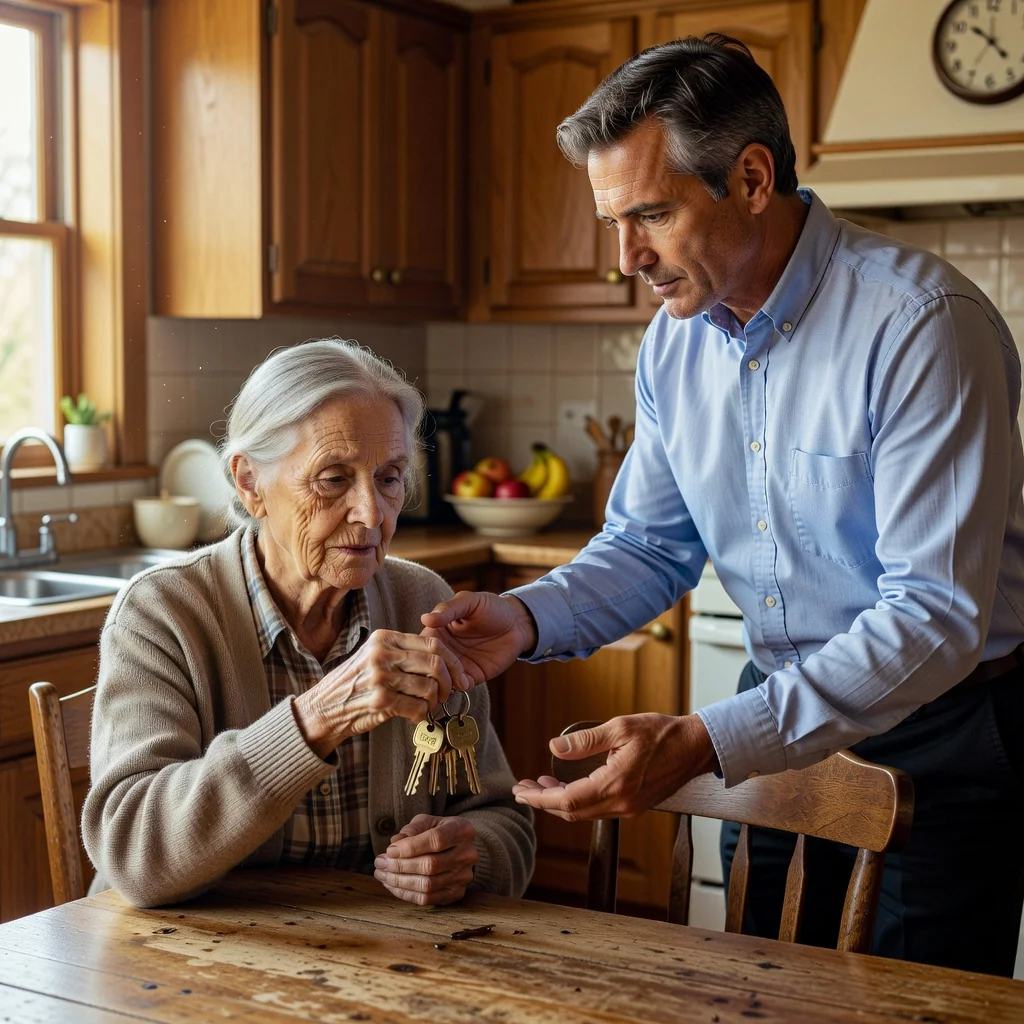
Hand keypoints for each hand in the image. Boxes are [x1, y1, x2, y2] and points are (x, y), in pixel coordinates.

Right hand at [293, 630, 470, 757]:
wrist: (323, 709)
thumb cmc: (354, 684)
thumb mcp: (373, 656)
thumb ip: (402, 652)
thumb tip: (442, 658)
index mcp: (384, 638)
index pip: (433, 642)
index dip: (452, 660)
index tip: (458, 675)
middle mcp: (382, 654)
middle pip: (436, 663)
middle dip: (449, 683)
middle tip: (447, 694)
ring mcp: (380, 677)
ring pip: (430, 688)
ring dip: (435, 702)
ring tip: (427, 707)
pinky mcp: (380, 701)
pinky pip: (418, 708)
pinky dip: (422, 715)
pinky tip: (414, 716)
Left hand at [373, 814, 478, 905]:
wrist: (458, 847)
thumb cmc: (439, 830)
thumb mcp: (428, 821)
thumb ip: (413, 829)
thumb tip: (395, 843)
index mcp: (462, 830)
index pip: (436, 840)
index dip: (410, 847)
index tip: (389, 850)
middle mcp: (467, 854)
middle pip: (431, 865)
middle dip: (400, 866)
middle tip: (380, 863)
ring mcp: (463, 876)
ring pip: (427, 885)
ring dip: (399, 882)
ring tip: (382, 874)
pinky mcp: (456, 893)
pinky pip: (427, 899)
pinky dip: (405, 894)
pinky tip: (392, 885)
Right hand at [420, 591, 537, 685]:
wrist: (517, 623)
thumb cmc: (491, 607)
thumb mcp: (469, 602)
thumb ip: (448, 609)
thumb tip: (425, 618)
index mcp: (436, 630)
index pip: (420, 644)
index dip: (419, 650)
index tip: (426, 653)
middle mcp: (442, 650)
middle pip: (427, 665)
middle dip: (429, 671)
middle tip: (437, 670)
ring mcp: (456, 664)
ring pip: (440, 679)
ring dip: (442, 682)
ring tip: (450, 678)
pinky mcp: (472, 676)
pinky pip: (459, 686)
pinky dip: (458, 687)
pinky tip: (463, 681)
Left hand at [512, 713, 718, 820]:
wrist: (696, 746)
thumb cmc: (662, 732)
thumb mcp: (620, 727)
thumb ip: (585, 740)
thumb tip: (554, 746)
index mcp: (616, 784)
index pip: (567, 800)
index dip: (539, 797)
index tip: (521, 790)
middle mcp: (622, 803)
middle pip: (572, 812)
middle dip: (544, 801)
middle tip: (524, 788)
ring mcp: (629, 807)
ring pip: (585, 813)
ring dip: (560, 801)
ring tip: (542, 785)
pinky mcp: (635, 805)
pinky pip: (598, 809)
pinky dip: (578, 800)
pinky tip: (569, 785)